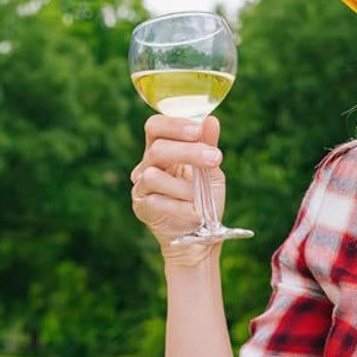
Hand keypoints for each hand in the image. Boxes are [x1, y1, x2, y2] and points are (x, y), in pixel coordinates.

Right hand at [130, 113, 225, 265]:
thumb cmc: (204, 199)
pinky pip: (157, 202)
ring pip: (153, 176)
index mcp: (162, 149)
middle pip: (157, 149)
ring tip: (201, 197)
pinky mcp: (141, 207)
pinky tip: (194, 212)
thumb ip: (208, 145)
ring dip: (185, 186)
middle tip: (215, 158)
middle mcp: (147, 165)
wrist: (201, 236)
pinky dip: (181, 207)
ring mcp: (141, 187)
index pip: (155, 127)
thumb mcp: (211, 170)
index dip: (174, 125)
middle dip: (188, 152)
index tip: (198, 131)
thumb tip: (211, 120)